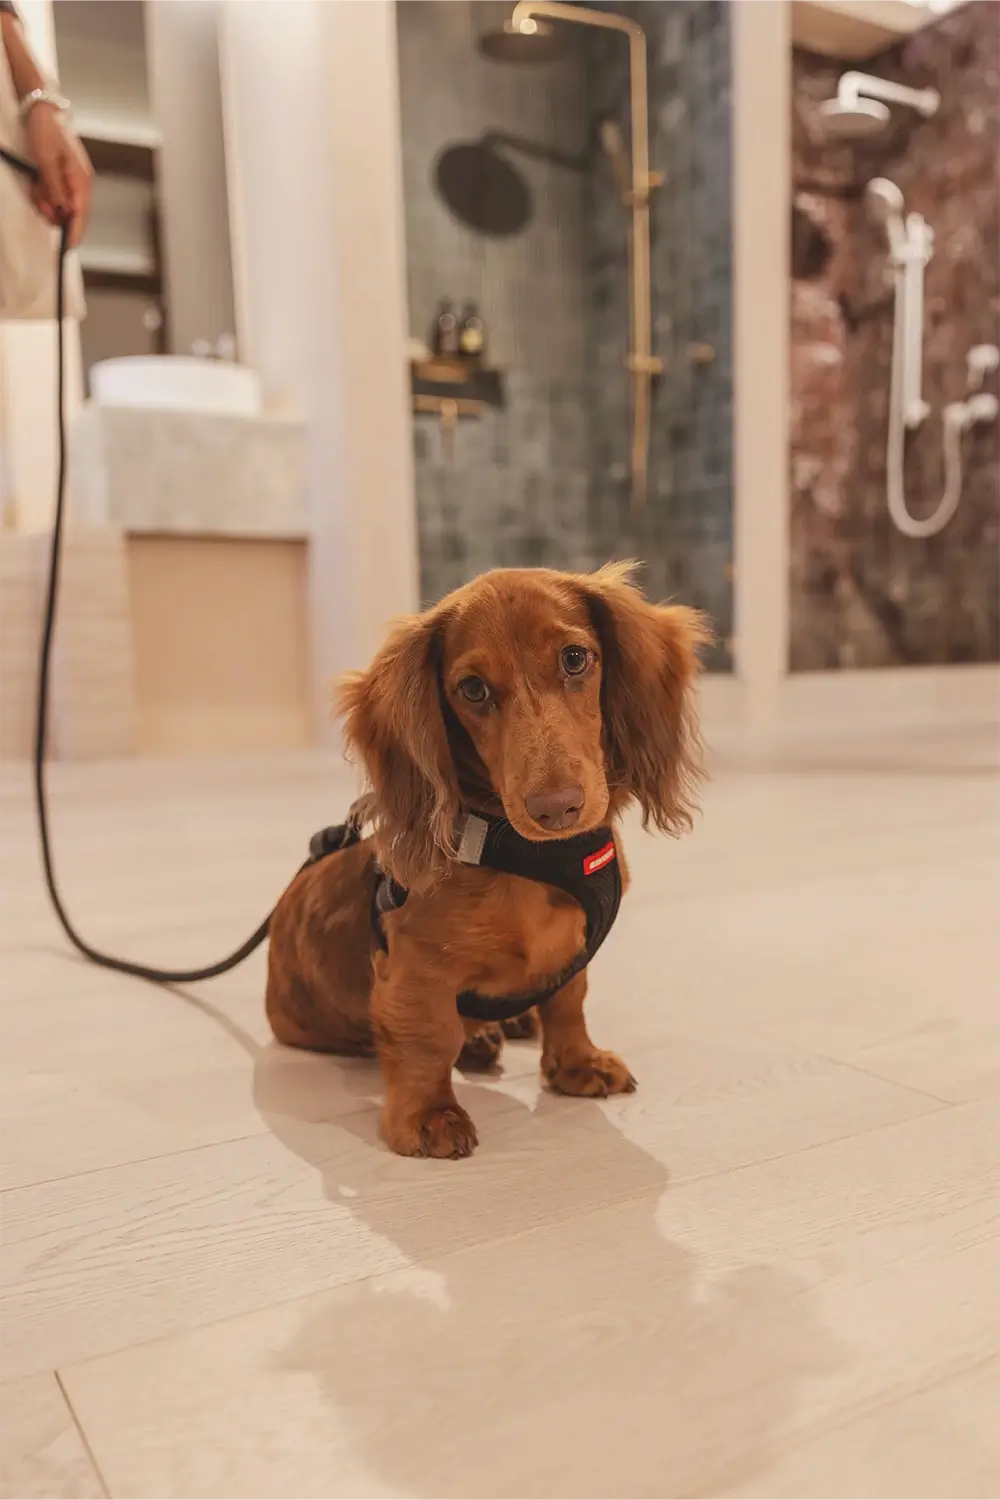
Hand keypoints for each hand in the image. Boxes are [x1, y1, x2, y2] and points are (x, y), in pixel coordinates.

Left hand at [25, 103, 92, 247]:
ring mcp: (72, 182)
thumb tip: (62, 213)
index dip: (74, 232)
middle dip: (53, 212)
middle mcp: (80, 185)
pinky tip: (37, 183)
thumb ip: (54, 189)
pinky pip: (54, 196)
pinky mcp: (63, 180)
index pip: (81, 214)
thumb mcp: (45, 162)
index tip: (68, 248)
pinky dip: (44, 194)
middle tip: (38, 201)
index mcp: (81, 181)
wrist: (41, 114)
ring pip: (60, 206)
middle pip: (71, 213)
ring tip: (35, 185)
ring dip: (45, 201)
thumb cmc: (45, 134)